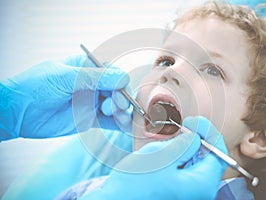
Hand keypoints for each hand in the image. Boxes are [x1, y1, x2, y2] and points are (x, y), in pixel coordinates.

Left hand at [0, 55, 130, 140]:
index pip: (111, 73)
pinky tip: (128, 128)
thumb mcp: (66, 77)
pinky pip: (109, 122)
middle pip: (116, 90)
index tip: (120, 91)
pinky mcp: (89, 119)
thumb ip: (94, 78)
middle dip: (121, 99)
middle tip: (117, 107)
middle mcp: (92, 85)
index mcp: (86, 69)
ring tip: (120, 118)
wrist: (18, 112)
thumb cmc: (36, 87)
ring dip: (123, 113)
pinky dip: (120, 125)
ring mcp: (91, 103)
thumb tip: (122, 77)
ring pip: (115, 107)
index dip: (119, 82)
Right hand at [80, 116, 227, 199]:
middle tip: (184, 127)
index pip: (219, 154)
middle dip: (197, 139)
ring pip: (195, 163)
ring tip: (172, 139)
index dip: (209, 133)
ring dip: (186, 147)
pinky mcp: (177, 190)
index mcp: (201, 185)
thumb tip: (196, 138)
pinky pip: (184, 169)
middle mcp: (199, 191)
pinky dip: (178, 156)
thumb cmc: (135, 185)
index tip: (194, 123)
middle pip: (208, 158)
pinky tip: (166, 152)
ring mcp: (188, 192)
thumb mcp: (161, 157)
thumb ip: (184, 145)